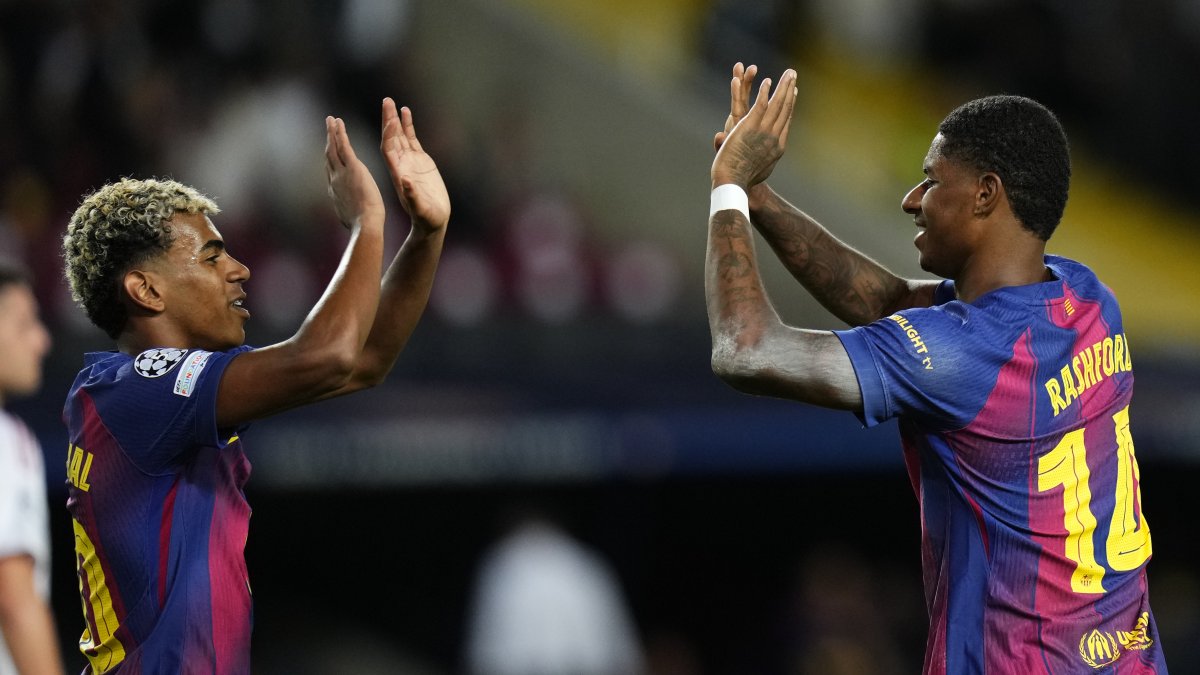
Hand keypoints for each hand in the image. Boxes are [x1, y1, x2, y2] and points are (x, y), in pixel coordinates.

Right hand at [325, 116, 385, 229]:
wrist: (365, 225)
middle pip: (329, 156)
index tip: (328, 151)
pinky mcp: (353, 168)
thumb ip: (346, 211)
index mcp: (336, 192)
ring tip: (331, 120)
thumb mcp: (349, 218)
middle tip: (327, 129)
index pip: (331, 172)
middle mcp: (335, 180)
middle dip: (327, 141)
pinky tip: (338, 123)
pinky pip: (344, 146)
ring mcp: (342, 173)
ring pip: (333, 148)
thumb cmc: (363, 226)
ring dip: (332, 133)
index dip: (329, 160)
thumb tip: (345, 216)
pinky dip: (340, 133)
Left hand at [380, 98, 450, 233]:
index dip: (388, 135)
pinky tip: (405, 112)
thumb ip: (412, 195)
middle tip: (386, 101)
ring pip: (399, 135)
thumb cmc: (426, 217)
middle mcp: (401, 164)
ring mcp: (410, 161)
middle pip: (391, 138)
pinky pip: (411, 139)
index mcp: (397, 173)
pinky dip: (407, 126)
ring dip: (394, 119)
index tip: (389, 121)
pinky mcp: (420, 160)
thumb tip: (405, 181)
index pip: (389, 150)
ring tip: (391, 102)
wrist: (432, 220)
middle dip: (387, 120)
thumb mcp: (419, 208)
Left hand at [711, 68, 797, 189]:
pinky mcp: (749, 126)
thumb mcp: (759, 170)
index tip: (794, 93)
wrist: (735, 183)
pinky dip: (764, 92)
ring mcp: (763, 131)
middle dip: (790, 90)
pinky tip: (767, 81)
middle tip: (794, 75)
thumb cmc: (744, 181)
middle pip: (785, 109)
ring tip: (788, 73)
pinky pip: (759, 105)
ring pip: (776, 104)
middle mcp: (775, 137)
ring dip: (783, 86)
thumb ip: (762, 160)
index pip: (786, 121)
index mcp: (778, 147)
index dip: (791, 105)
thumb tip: (765, 159)